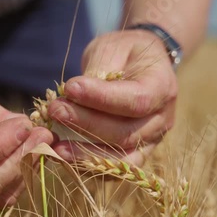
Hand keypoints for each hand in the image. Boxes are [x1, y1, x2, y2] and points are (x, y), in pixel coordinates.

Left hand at [48, 30, 176, 165]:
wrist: (141, 66)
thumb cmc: (125, 52)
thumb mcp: (113, 49)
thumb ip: (98, 71)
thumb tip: (74, 95)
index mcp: (162, 86)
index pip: (136, 100)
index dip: (101, 98)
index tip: (70, 88)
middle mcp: (162, 119)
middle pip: (125, 132)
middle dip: (86, 124)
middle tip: (55, 111)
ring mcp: (151, 140)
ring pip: (121, 157)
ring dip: (85, 154)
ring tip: (55, 146)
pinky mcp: (137, 153)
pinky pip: (115, 167)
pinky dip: (89, 165)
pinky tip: (64, 156)